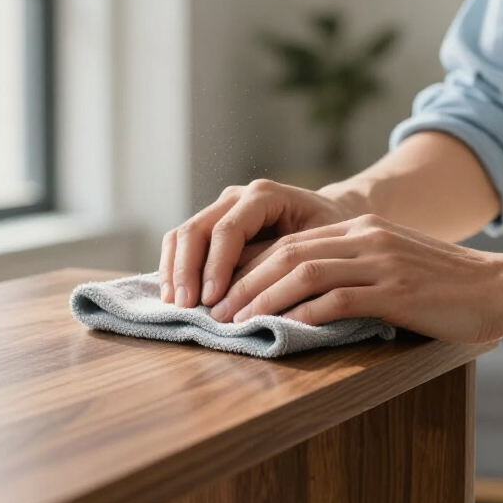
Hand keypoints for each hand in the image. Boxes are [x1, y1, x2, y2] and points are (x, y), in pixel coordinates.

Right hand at [158, 179, 363, 308]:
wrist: (329, 215)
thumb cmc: (329, 232)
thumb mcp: (319, 245)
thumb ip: (285, 263)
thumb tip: (254, 297)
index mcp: (264, 195)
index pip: (228, 230)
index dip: (216, 266)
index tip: (211, 299)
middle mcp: (236, 196)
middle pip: (197, 230)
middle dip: (188, 270)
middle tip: (186, 306)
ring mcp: (220, 208)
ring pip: (183, 234)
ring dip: (175, 270)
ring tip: (175, 304)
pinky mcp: (211, 224)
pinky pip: (182, 242)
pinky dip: (174, 267)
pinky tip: (173, 294)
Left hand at [210, 214, 502, 344]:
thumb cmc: (451, 287)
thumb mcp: (399, 264)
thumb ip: (360, 269)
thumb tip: (315, 295)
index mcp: (364, 229)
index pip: (293, 242)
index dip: (253, 267)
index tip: (227, 291)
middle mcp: (367, 238)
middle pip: (288, 253)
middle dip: (244, 282)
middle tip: (217, 309)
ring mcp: (381, 262)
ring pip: (303, 272)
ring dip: (263, 299)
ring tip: (236, 322)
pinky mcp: (395, 291)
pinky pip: (336, 299)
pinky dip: (303, 314)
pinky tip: (282, 330)